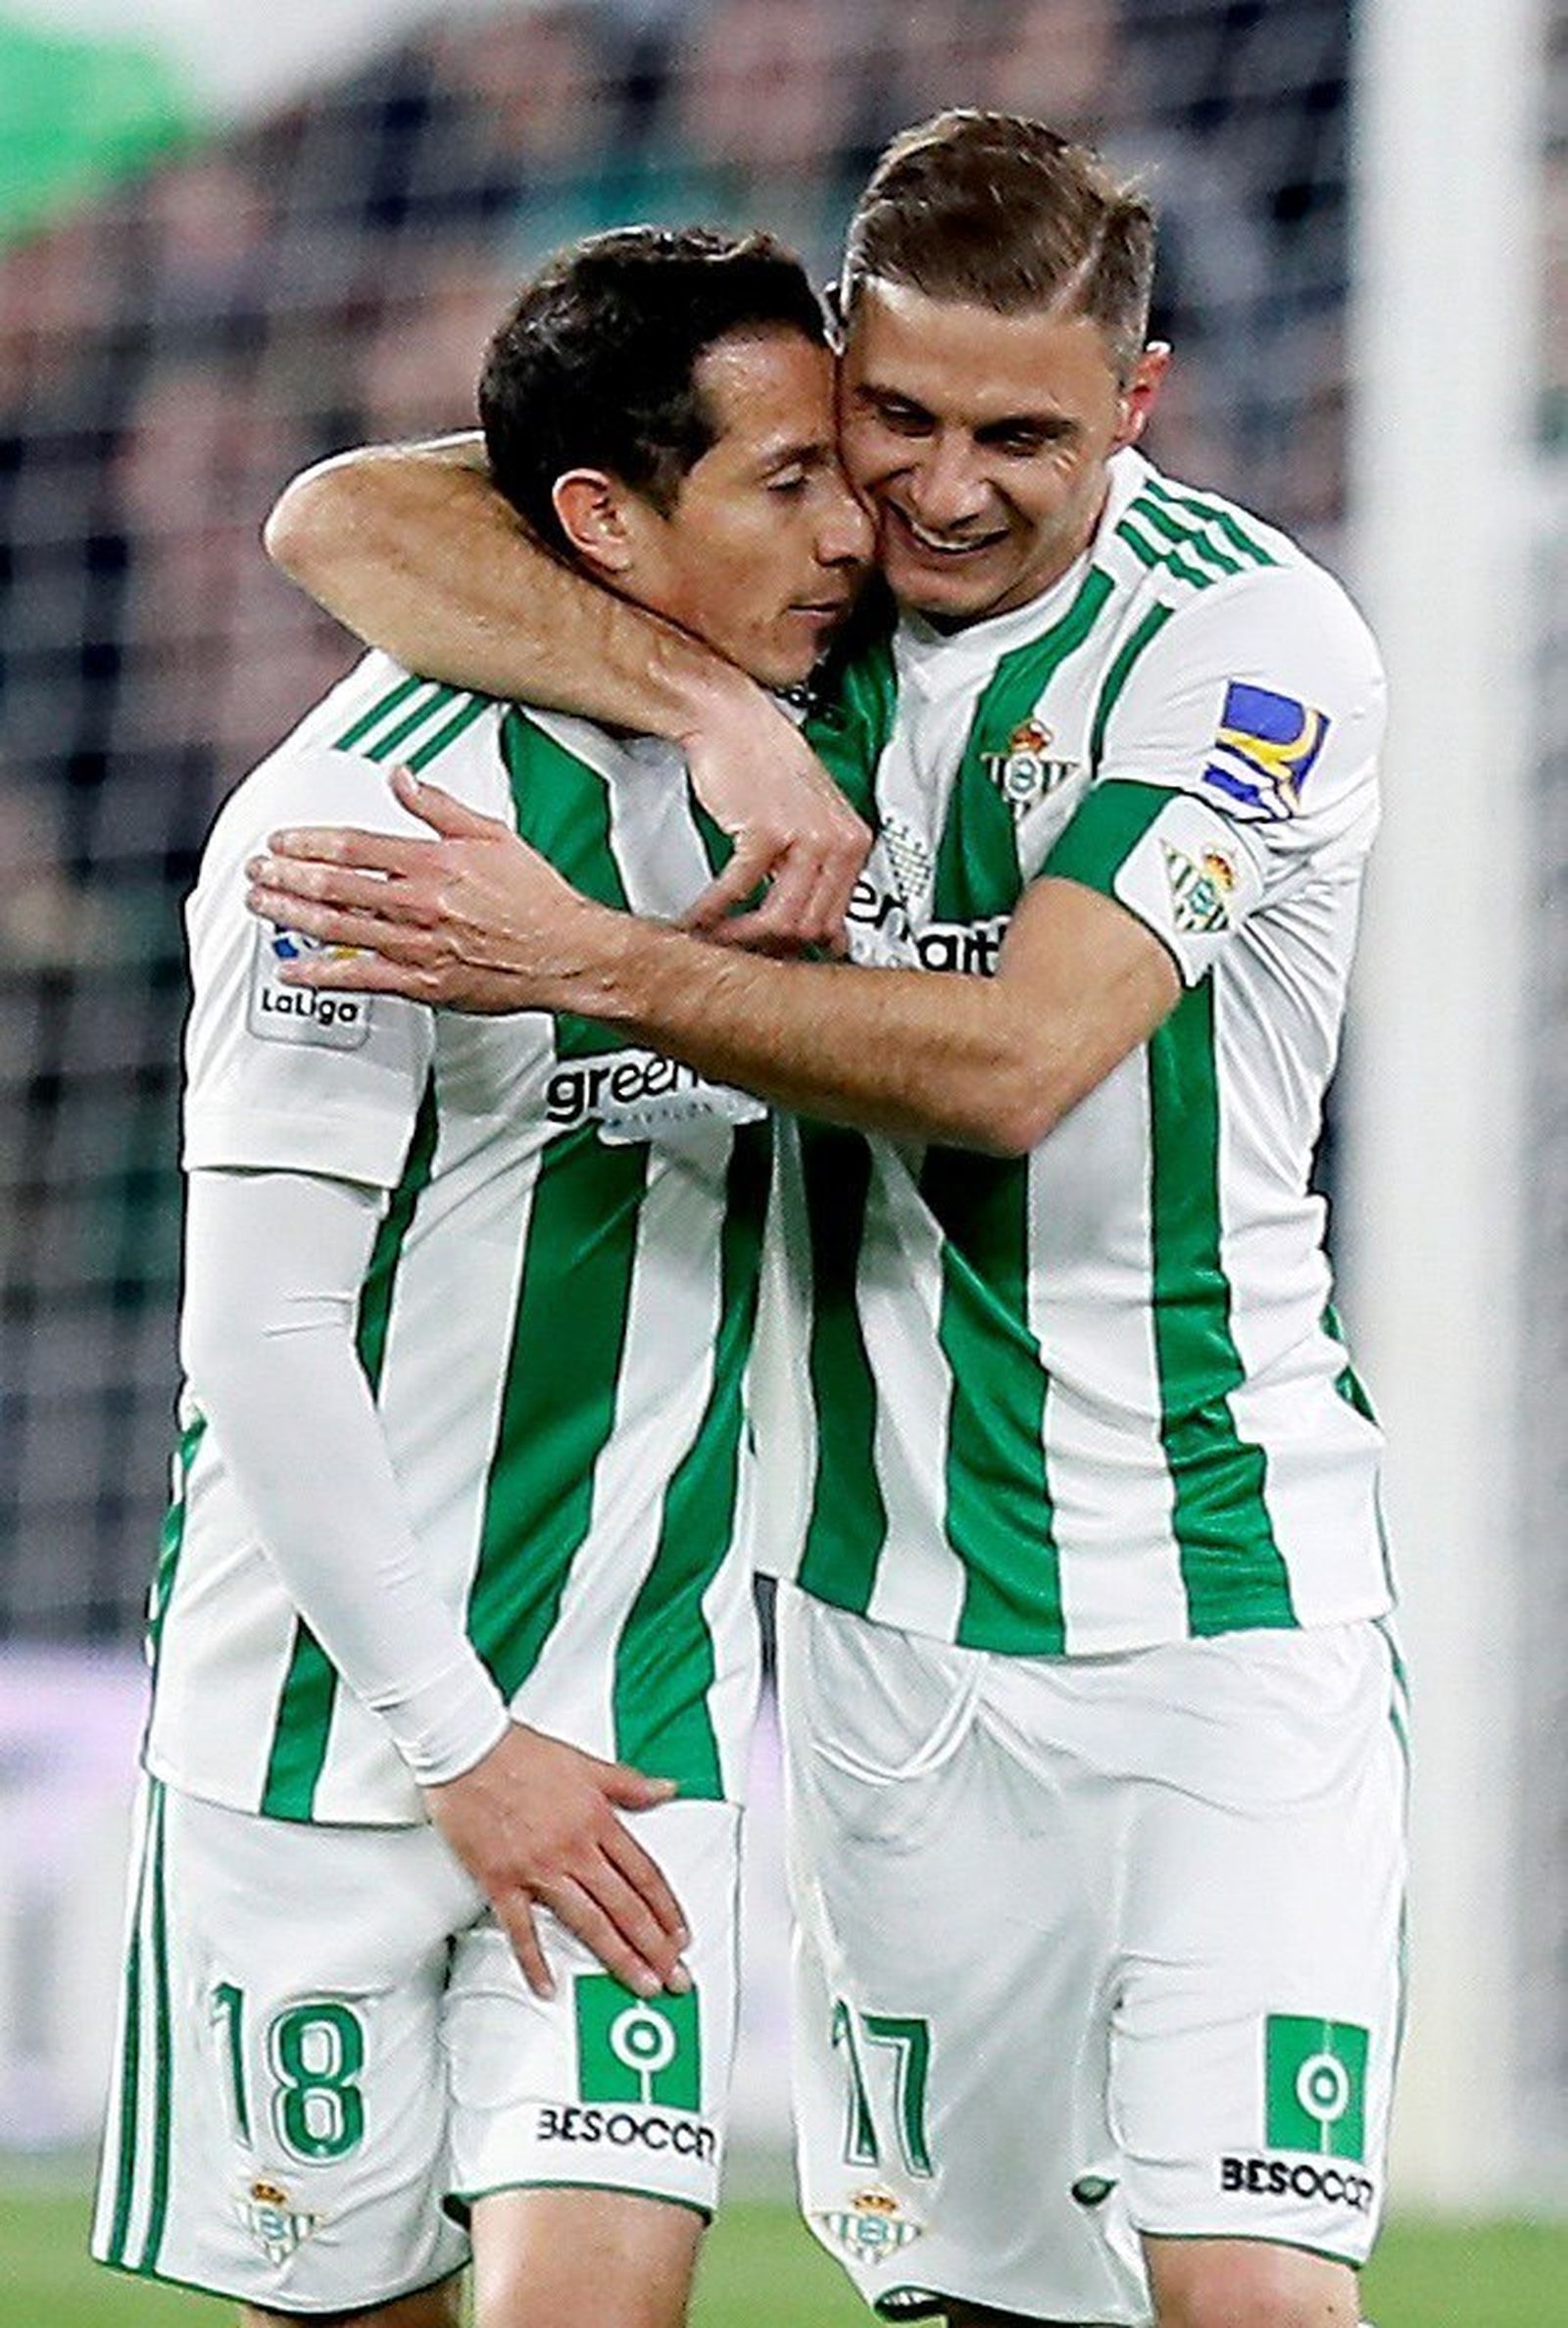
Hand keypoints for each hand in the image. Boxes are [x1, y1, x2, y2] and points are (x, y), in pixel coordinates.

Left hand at [246, 766, 611, 1011]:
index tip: (282, 842)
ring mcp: (417, 946)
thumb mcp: (490, 833)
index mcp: (433, 862)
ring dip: (291, 917)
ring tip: (262, 907)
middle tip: (258, 872)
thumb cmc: (536, 900)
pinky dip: (321, 976)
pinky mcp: (423, 984)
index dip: (307, 842)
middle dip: (286, 878)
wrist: (566, 952)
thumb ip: (437, 805)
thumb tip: (400, 777)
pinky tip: (294, 971)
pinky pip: (361, 979)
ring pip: (338, 929)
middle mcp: (419, 903)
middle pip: (334, 886)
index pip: (353, 846)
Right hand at [425, 1722, 689, 2000]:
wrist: (466, 1749)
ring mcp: (538, 1867)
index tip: (680, 1935)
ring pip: (588, 1921)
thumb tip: (666, 1788)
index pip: (645, 1874)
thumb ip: (629, 1783)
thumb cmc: (518, 1752)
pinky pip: (521, 1929)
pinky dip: (535, 1961)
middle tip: (674, 1976)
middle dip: (655, 1946)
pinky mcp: (501, 1880)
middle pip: (626, 1906)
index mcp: (597, 1819)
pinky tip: (548, 1985)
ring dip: (618, 1957)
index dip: (668, 1910)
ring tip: (640, 1982)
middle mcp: (574, 1848)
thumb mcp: (586, 1762)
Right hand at [675, 688, 868, 954]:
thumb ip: (818, 874)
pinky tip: (696, 918)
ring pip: (779, 920)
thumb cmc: (763, 763)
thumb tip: (828, 933)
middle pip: (808, 927)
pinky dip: (712, 912)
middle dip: (765, 948)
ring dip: (739, 939)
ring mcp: (806, 837)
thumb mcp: (808, 822)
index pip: (834, 920)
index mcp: (853, 843)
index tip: (769, 954)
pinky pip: (738, 892)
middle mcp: (837, 841)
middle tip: (735, 952)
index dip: (796, 947)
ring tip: (714, 940)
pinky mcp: (767, 832)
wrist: (732, 719)